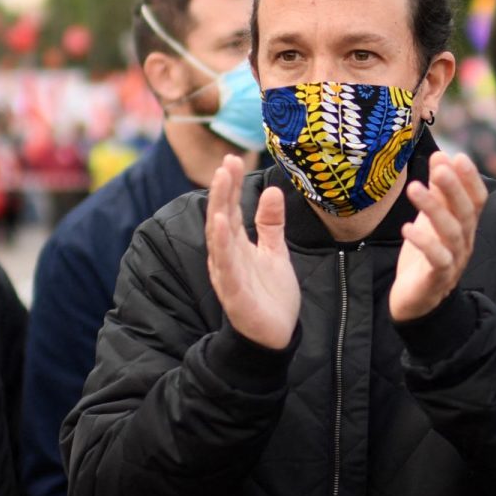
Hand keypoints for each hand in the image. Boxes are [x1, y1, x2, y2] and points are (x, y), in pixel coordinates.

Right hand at [207, 155, 299, 349]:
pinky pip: (226, 267)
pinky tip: (221, 224)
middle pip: (221, 218)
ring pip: (219, 237)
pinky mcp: (235, 294)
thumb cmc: (271, 295)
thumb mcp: (275, 252)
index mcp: (236, 246)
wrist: (276, 337)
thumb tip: (272, 189)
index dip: (230, 185)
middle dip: (222, 189)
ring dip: (219, 208)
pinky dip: (221, 245)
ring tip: (221, 182)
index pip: (230, 210)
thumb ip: (270, 224)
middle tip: (225, 162)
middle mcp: (227, 258)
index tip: (232, 158)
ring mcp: (228, 275)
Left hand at [391, 151, 487, 322]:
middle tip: (439, 166)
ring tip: (413, 188)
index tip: (456, 156)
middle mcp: (464, 242)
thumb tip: (440, 157)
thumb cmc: (425, 255)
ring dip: (433, 208)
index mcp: (465, 227)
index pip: (476, 200)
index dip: (470, 179)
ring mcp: (453, 261)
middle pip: (465, 212)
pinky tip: (407, 227)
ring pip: (450, 233)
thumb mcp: (431, 220)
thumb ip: (438, 192)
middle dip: (453, 187)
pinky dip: (424, 243)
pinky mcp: (437, 279)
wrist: (416, 301)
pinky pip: (437, 259)